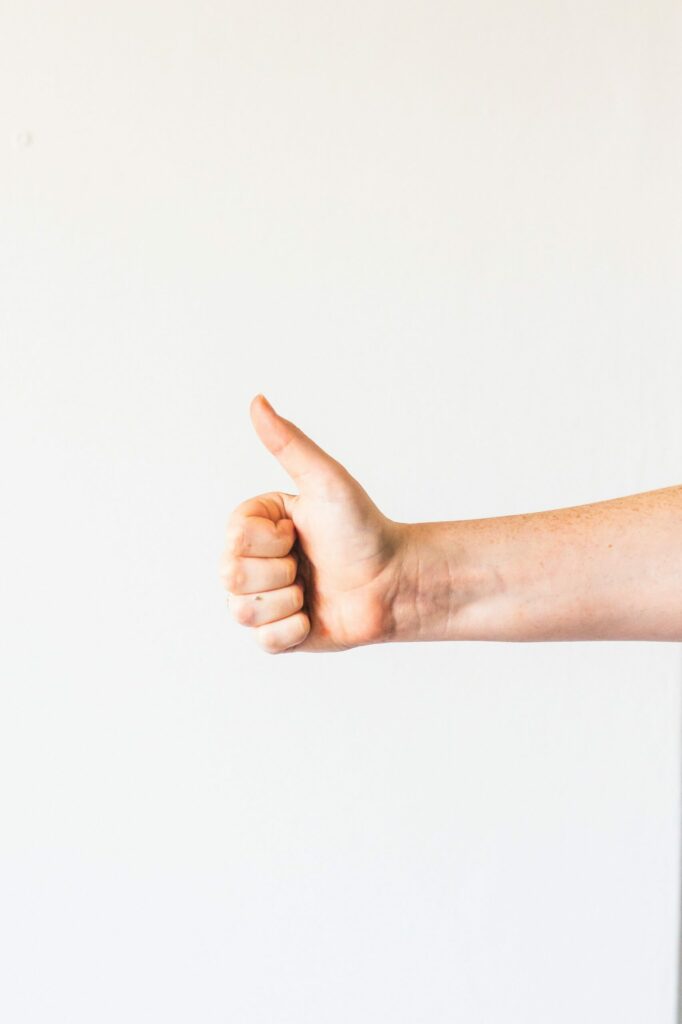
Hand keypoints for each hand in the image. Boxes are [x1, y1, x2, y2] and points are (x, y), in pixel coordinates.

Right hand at [220, 394, 408, 652]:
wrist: (396, 582)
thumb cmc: (364, 529)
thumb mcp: (325, 482)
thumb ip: (288, 443)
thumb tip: (257, 400)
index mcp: (255, 525)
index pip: (233, 540)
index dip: (271, 542)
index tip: (300, 534)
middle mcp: (253, 561)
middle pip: (231, 578)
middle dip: (280, 573)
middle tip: (308, 565)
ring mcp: (264, 599)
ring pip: (242, 612)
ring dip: (286, 603)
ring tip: (312, 591)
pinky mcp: (278, 635)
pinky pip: (263, 642)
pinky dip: (292, 631)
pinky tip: (314, 616)